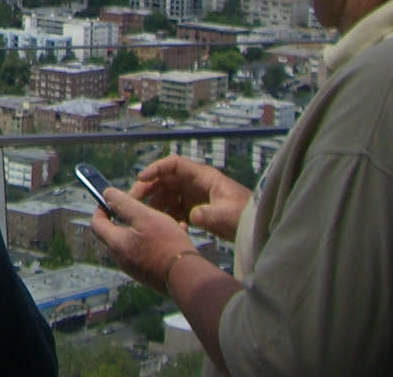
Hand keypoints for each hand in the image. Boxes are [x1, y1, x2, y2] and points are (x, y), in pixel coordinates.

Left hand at [88, 184, 199, 292]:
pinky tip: (177, 234)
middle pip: (116, 233)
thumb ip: (124, 203)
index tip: (111, 201)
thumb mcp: (145, 216)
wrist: (188, 277)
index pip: (96, 224)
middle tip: (143, 210)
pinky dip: (157, 242)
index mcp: (116, 244)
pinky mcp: (150, 275)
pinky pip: (149, 253)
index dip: (101, 209)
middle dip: (128, 219)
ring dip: (146, 229)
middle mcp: (122, 259)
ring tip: (166, 221)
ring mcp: (136, 269)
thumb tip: (107, 194)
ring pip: (135, 242)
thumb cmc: (167, 244)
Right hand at [128, 155, 249, 241]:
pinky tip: (170, 226)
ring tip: (149, 215)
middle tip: (134, 199)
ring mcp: (196, 197)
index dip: (155, 168)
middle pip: (166, 179)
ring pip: (169, 195)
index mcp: (203, 177)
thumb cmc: (246, 216)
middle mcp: (196, 184)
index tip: (141, 178)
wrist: (258, 228)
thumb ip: (208, 214)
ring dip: (157, 203)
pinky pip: (176, 209)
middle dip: (149, 187)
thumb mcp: (226, 215)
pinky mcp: (197, 210)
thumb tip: (191, 216)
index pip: (174, 164)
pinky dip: (169, 215)